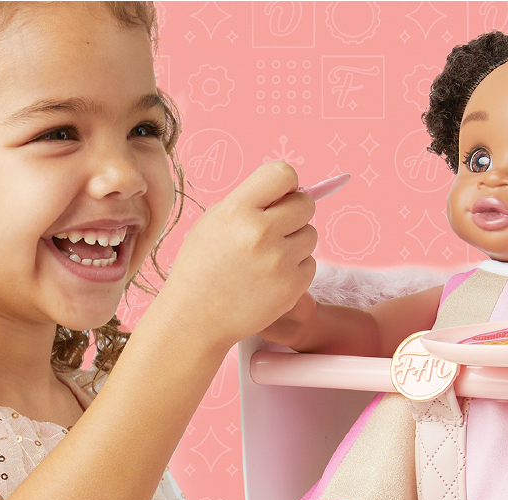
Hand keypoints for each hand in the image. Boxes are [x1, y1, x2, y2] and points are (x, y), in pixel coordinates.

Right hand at [161, 160, 317, 347]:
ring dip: (295, 242)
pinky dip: (295, 269)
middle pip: (305, 204)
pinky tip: (271, 278)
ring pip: (311, 235)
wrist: (196, 318)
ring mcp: (279, 261)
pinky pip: (310, 264)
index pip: (283, 173)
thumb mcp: (215, 222)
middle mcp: (261, 232)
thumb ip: (250, 202)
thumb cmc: (203, 267)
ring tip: (267, 257)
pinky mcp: (292, 287)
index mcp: (238, 210)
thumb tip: (291, 189)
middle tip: (275, 229)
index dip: (286, 184)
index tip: (278, 197)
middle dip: (294, 213)